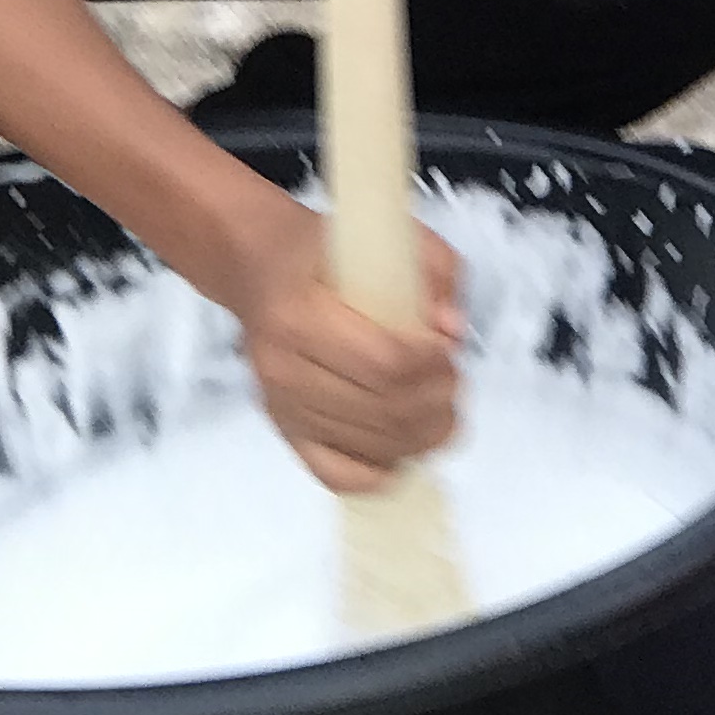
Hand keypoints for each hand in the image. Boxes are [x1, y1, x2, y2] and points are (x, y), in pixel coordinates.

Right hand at [226, 191, 464, 494]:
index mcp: (300, 316)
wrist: (263, 271)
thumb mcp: (390, 239)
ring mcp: (281, 408)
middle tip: (452, 380)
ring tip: (440, 409)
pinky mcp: (285, 433)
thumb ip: (435, 271)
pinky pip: (337, 475)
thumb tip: (452, 330)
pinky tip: (405, 450)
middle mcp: (283, 370)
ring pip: (370, 447)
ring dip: (422, 436)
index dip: (432, 364)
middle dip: (437, 402)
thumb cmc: (329, 254)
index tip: (447, 349)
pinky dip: (380, 474)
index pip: (386, 363)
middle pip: (384, 410)